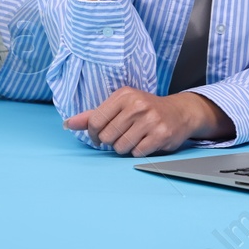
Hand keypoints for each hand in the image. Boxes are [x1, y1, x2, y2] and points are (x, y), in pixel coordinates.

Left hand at [65, 87, 233, 155]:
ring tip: (134, 138)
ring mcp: (150, 119)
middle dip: (111, 142)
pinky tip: (145, 142)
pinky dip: (138, 152)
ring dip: (124, 148)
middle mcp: (137, 104)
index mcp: (124, 95)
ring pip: (121, 147)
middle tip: (122, 136)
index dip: (94, 134)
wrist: (180, 112)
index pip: (95, 121)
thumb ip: (93, 115)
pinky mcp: (161, 134)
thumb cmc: (145, 110)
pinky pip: (137, 153)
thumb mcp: (120, 106)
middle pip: (107, 136)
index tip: (100, 136)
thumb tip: (68, 123)